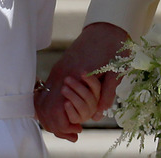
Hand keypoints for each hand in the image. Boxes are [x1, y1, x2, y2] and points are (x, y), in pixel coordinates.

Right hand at [35, 22, 127, 141]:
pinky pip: (49, 90)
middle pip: (46, 106)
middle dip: (56, 124)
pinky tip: (64, 111)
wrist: (107, 26)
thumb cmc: (114, 48)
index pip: (57, 108)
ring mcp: (59, 69)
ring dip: (52, 115)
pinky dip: (52, 104)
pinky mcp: (61, 67)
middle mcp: (61, 73)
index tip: (76, 132)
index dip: (63, 125)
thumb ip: (107, 94)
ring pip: (44, 98)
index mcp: (73, 75)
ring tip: (68, 126)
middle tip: (73, 133)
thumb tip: (97, 116)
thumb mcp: (116, 72)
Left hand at [62, 74, 100, 123]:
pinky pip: (75, 116)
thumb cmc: (70, 86)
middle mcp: (93, 104)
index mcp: (96, 93)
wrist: (59, 100)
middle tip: (66, 79)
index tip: (82, 72)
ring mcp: (86, 113)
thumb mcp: (77, 80)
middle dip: (77, 86)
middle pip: (88, 96)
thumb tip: (85, 71)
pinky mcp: (77, 120)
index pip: (96, 86)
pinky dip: (70, 109)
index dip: (90, 80)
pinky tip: (65, 102)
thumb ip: (82, 78)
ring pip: (82, 106)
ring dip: (72, 96)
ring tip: (63, 89)